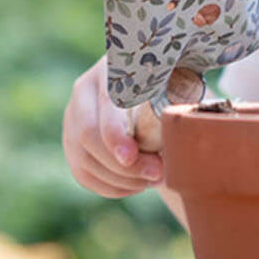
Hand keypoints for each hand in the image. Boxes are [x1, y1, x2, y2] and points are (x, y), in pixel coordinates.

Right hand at [62, 55, 201, 196]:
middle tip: (158, 175)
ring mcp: (72, 118)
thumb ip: (179, 97)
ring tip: (152, 179)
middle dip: (122, 165)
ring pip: (83, 159)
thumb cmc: (170, 90)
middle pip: (87, 135)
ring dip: (121, 179)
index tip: (132, 157)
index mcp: (108, 71)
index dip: (114, 134)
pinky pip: (83, 174)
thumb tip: (187, 123)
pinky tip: (136, 185)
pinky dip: (111, 187)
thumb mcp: (177, 85)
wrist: (152, 95)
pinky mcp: (72, 143)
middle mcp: (83, 92)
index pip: (103, 104)